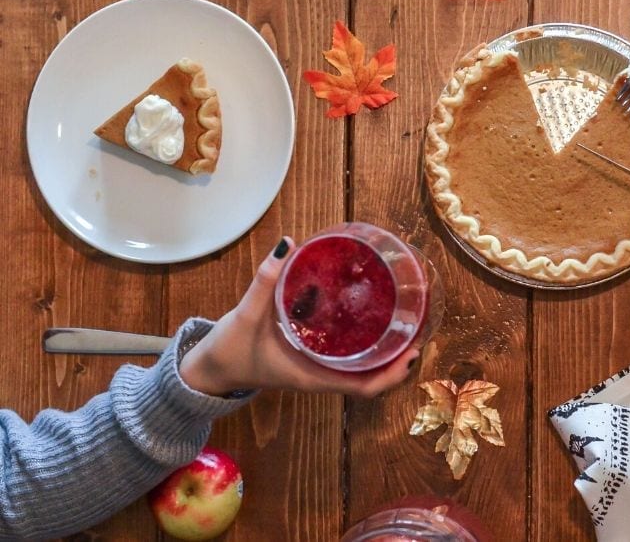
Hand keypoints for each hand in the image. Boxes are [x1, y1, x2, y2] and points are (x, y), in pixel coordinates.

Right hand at [179, 238, 419, 397]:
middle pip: (373, 377)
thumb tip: (287, 244)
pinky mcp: (311, 358)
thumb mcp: (246, 316)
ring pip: (362, 367)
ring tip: (404, 320)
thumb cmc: (229, 351)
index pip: (365, 387)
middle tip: (418, 327)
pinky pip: (347, 356)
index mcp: (313, 377)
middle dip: (398, 358)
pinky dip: (364, 342)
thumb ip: (265, 281)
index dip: (393, 374)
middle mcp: (322, 376)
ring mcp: (318, 369)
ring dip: (385, 351)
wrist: (209, 370)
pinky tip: (369, 316)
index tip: (413, 351)